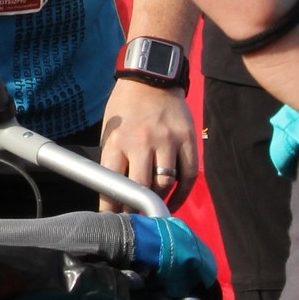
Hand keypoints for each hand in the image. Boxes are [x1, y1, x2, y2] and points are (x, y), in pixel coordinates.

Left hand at [98, 80, 196, 208]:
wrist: (152, 79)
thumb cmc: (126, 108)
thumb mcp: (110, 131)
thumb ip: (113, 160)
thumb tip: (113, 194)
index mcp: (118, 140)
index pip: (112, 182)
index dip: (112, 207)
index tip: (112, 221)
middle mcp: (142, 142)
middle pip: (141, 187)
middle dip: (135, 209)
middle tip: (133, 219)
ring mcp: (168, 141)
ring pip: (166, 184)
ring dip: (158, 201)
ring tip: (151, 210)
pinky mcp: (188, 140)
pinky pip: (188, 176)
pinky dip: (181, 194)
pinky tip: (173, 202)